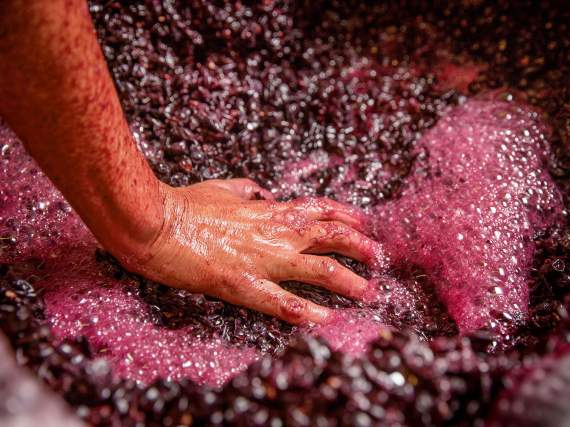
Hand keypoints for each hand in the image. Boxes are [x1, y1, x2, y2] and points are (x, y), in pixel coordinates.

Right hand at [118, 178, 378, 324]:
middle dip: (360, 247)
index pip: (319, 209)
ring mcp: (262, 259)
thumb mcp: (222, 187)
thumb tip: (261, 191)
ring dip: (348, 281)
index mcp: (269, 211)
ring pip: (318, 269)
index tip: (366, 224)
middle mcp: (274, 233)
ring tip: (369, 292)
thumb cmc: (185, 204)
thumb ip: (246, 190)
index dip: (346, 217)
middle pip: (330, 236)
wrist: (154, 221)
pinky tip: (327, 322)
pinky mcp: (243, 284)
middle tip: (380, 259)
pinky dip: (308, 313)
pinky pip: (283, 301)